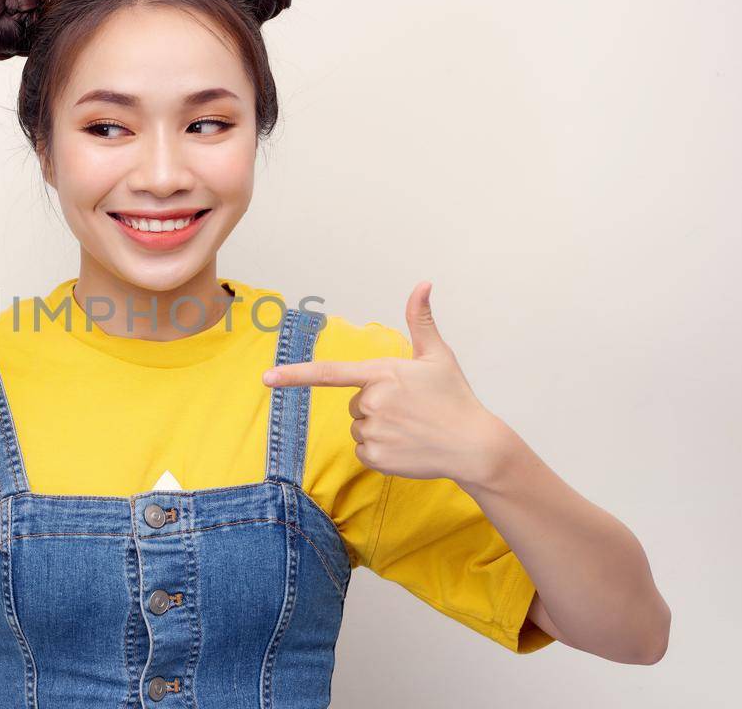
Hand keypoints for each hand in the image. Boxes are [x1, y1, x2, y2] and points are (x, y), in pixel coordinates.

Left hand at [261, 281, 515, 486]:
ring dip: (379, 428)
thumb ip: (421, 320)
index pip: (330, 372)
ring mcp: (373, 431)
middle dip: (376, 405)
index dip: (295, 375)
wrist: (474, 446)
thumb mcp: (437, 356)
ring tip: (411, 428)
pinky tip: (407, 446)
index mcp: (382, 373)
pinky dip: (381, 450)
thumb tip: (423, 283)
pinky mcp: (376, 457)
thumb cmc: (455, 397)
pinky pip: (363, 450)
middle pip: (354, 403)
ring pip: (358, 427)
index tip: (267, 379)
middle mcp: (373, 402)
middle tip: (409, 409)